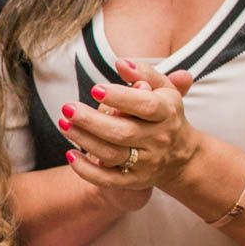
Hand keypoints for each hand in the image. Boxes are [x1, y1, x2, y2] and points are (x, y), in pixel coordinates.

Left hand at [60, 62, 196, 191]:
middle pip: (123, 132)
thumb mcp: (163, 90)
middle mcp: (159, 140)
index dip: (120, 97)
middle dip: (92, 121)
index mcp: (167, 113)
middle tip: (67, 108)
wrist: (180, 156)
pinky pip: (108, 180)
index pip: (145, 105)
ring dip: (84, 140)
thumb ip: (144, 73)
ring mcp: (147, 163)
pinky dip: (87, 171)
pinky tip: (70, 154)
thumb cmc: (163, 114)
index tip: (94, 89)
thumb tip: (121, 63)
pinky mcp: (134, 181)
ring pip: (112, 154)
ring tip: (64, 124)